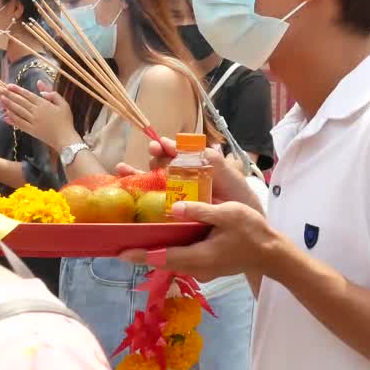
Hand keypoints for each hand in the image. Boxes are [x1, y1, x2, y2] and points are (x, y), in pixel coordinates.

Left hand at [0, 82, 74, 150]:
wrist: (65, 138)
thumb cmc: (66, 120)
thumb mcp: (63, 104)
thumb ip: (52, 93)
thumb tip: (40, 85)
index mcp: (44, 104)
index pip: (28, 95)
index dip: (18, 90)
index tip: (9, 85)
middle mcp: (36, 112)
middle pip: (20, 102)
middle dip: (9, 95)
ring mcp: (33, 122)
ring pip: (18, 111)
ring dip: (8, 105)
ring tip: (0, 99)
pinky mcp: (31, 131)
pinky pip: (20, 123)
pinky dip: (12, 119)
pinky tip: (5, 115)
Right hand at [114, 138, 262, 210]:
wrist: (247, 225)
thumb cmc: (239, 197)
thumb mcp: (228, 175)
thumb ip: (212, 159)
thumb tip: (188, 146)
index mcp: (194, 170)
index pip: (174, 155)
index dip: (164, 147)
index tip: (159, 144)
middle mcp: (181, 183)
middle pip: (158, 168)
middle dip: (149, 160)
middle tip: (145, 156)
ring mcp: (175, 200)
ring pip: (150, 186)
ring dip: (134, 176)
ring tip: (121, 171)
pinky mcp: (172, 216)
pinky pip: (152, 208)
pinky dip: (137, 198)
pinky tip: (124, 192)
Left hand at [120, 201, 280, 281]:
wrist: (271, 254)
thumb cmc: (252, 231)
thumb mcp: (228, 214)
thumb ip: (201, 211)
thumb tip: (174, 207)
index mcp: (200, 256)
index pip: (164, 257)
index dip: (141, 255)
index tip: (120, 253)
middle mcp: (197, 268)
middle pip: (162, 263)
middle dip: (141, 255)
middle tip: (119, 245)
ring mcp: (201, 270)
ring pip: (170, 263)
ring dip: (153, 254)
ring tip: (133, 242)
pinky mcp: (205, 267)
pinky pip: (180, 260)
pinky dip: (167, 252)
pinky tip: (160, 241)